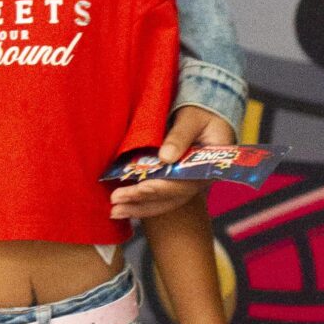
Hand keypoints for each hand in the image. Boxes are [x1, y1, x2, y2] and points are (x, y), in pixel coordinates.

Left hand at [108, 103, 235, 224]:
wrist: (208, 112)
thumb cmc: (202, 113)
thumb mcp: (192, 119)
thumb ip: (179, 137)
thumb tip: (164, 158)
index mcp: (207, 168)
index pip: (183, 184)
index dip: (160, 188)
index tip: (140, 189)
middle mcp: (197, 180)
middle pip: (170, 198)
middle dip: (142, 203)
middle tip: (116, 206)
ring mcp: (186, 182)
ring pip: (163, 201)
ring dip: (139, 207)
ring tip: (115, 212)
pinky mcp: (175, 179)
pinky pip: (159, 194)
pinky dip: (142, 200)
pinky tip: (124, 205)